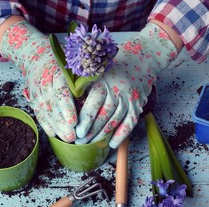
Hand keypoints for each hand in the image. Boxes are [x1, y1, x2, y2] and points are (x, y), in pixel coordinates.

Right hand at [0, 21, 76, 141]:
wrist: (35, 54)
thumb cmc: (61, 59)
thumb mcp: (72, 61)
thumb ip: (83, 72)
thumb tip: (100, 82)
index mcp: (56, 70)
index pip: (61, 90)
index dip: (66, 107)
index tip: (73, 121)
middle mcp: (44, 80)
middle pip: (52, 104)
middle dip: (62, 122)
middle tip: (72, 136)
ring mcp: (36, 89)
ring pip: (44, 110)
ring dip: (55, 126)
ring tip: (66, 138)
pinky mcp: (32, 96)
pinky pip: (38, 111)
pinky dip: (45, 123)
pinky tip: (53, 134)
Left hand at [75, 23, 178, 147]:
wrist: (141, 60)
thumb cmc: (111, 67)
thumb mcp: (96, 70)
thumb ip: (83, 85)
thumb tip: (67, 102)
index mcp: (105, 82)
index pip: (94, 103)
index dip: (86, 119)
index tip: (77, 131)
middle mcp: (118, 91)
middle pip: (104, 115)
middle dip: (91, 131)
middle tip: (79, 141)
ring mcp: (129, 100)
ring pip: (115, 121)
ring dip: (102, 135)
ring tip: (89, 143)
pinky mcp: (138, 106)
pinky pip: (130, 124)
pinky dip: (121, 135)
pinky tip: (111, 144)